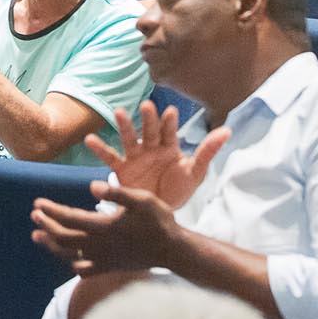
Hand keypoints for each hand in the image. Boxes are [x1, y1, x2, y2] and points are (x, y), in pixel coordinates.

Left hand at [32, 181, 183, 275]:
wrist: (174, 251)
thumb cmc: (160, 221)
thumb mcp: (142, 200)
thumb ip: (117, 193)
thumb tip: (92, 186)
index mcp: (104, 227)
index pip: (69, 219)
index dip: (51, 211)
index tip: (37, 203)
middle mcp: (100, 245)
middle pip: (64, 237)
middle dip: (47, 225)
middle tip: (35, 214)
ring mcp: (104, 259)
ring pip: (69, 254)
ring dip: (51, 244)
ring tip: (37, 236)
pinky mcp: (111, 267)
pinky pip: (85, 269)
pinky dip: (72, 263)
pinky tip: (69, 259)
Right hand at [85, 101, 228, 207]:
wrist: (161, 212)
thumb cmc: (179, 188)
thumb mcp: (195, 172)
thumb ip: (207, 151)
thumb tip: (227, 130)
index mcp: (170, 146)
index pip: (169, 131)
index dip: (169, 122)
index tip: (170, 112)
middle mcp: (151, 147)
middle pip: (149, 130)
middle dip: (148, 119)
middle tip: (147, 106)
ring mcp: (136, 157)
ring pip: (129, 138)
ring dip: (125, 126)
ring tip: (119, 112)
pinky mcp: (122, 170)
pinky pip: (110, 158)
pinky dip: (100, 149)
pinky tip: (90, 139)